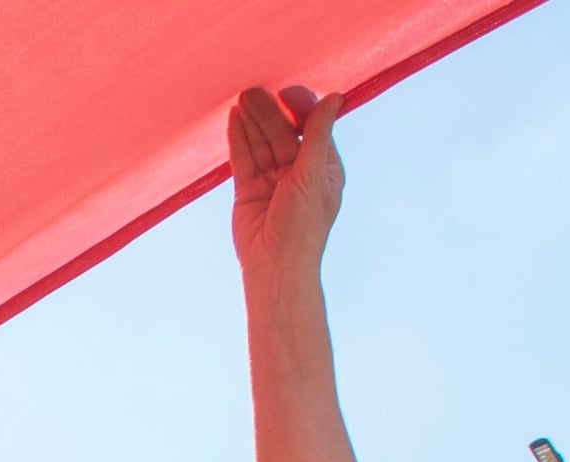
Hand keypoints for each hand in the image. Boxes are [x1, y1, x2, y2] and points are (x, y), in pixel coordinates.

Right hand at [226, 83, 340, 288]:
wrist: (274, 266)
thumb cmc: (303, 225)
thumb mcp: (313, 174)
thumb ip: (318, 134)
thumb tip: (335, 97)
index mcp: (323, 167)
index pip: (311, 128)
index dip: (300, 108)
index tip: (286, 91)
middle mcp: (298, 171)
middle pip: (282, 133)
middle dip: (270, 111)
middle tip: (255, 89)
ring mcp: (272, 180)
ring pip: (261, 143)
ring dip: (253, 120)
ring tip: (242, 96)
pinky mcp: (249, 190)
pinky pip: (243, 159)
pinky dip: (238, 139)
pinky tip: (234, 118)